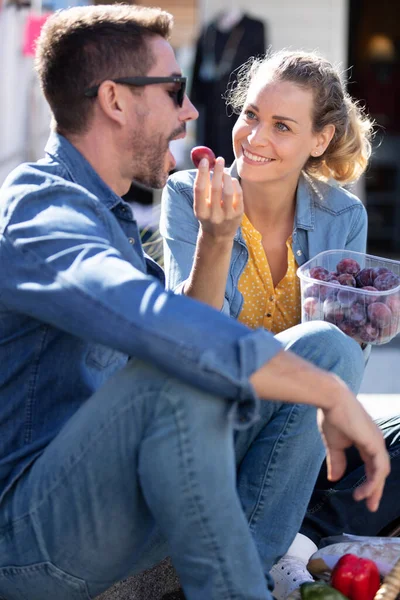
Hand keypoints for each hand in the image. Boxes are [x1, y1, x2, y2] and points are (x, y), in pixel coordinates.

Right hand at [193, 156, 242, 241]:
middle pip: (216, 188)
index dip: (202, 173)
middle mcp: (213, 215)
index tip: (205, 160)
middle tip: (219, 160)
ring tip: (224, 171)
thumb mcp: (201, 205)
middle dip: (217, 171)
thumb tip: (207, 164)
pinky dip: (235, 183)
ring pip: (228, 191)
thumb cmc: (208, 215)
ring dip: (226, 177)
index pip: (200, 189)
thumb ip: (203, 188)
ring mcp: (227, 216)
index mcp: (200, 212)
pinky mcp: (238, 214)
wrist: (218, 236)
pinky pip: (238, 194)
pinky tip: (231, 180)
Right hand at [317, 387, 390, 511]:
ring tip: (364, 500)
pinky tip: (366, 490)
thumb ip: (337, 461)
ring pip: (382, 471)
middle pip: (380, 471)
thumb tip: (334, 478)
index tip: (361, 497)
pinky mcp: (375, 443)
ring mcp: (377, 442)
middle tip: (370, 506)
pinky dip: (374, 481)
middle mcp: (376, 442)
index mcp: (367, 441)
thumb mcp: (333, 443)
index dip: (369, 482)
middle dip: (375, 490)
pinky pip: (380, 468)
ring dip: (374, 488)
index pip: (372, 466)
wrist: (332, 399)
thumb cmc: (332, 416)